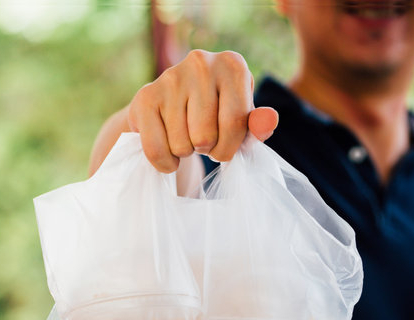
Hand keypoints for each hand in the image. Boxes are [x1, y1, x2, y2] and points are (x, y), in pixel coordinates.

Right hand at [127, 49, 278, 172]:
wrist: (173, 110)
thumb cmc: (218, 117)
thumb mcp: (243, 122)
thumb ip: (258, 125)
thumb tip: (269, 120)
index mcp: (233, 65)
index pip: (235, 123)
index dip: (230, 148)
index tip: (225, 146)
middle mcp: (201, 62)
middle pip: (205, 136)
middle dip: (206, 149)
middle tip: (203, 138)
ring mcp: (170, 77)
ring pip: (181, 145)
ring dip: (185, 153)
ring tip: (186, 136)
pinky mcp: (144, 96)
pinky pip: (156, 149)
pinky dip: (164, 162)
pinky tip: (168, 149)